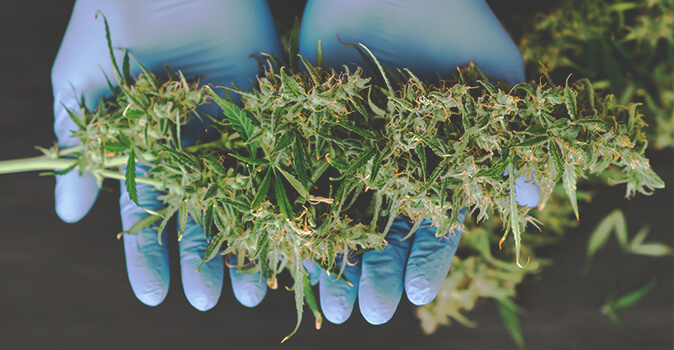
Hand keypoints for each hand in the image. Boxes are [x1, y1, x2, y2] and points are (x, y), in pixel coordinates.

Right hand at [52, 0, 281, 309]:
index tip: (156, 295)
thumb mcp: (81, 88)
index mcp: (150, 149)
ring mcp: (232, 132)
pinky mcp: (267, 111)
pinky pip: (280, 162)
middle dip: (206, 260)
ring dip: (250, 244)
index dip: (150, 256)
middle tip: (212, 301)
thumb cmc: (112, 25)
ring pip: (245, 200)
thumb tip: (68, 213)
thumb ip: (80, 149)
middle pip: (203, 217)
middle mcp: (194, 148)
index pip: (149, 216)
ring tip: (257, 287)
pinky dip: (289, 202)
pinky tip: (295, 238)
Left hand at [298, 0, 539, 323]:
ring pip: (338, 216)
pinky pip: (299, 179)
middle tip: (368, 312)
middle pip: (381, 231)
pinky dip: (293, 216)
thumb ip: (513, 137)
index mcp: (434, 164)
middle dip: (375, 273)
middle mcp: (390, 165)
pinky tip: (289, 252)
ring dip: (333, 259)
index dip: (423, 261)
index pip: (431, 224)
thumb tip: (531, 196)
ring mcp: (349, 150)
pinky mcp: (311, 130)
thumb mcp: (497, 77)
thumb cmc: (456, 21)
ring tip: (329, 301)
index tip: (413, 297)